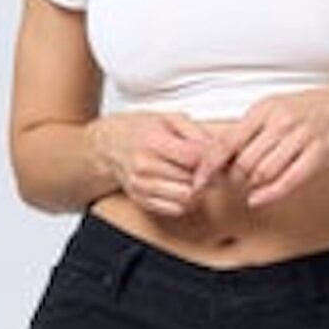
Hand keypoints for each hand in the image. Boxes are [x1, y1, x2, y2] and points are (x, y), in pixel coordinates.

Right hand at [92, 111, 217, 217]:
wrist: (110, 145)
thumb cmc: (141, 129)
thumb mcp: (169, 119)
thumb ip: (196, 132)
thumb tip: (218, 149)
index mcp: (153, 142)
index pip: (194, 158)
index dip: (211, 159)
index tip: (214, 156)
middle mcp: (144, 167)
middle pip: (192, 180)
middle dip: (206, 175)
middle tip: (208, 168)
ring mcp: (141, 187)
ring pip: (186, 199)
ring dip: (197, 191)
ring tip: (195, 177)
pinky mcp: (141, 201)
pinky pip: (175, 210)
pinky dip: (186, 201)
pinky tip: (183, 187)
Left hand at [189, 85, 328, 206]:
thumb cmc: (305, 112)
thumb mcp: (272, 111)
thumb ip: (247, 132)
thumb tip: (215, 156)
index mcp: (264, 110)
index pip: (227, 142)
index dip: (209, 166)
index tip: (198, 182)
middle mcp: (281, 122)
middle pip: (243, 163)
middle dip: (233, 179)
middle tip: (231, 184)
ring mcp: (301, 137)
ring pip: (262, 173)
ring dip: (251, 186)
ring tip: (251, 186)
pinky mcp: (318, 154)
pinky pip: (287, 181)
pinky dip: (268, 194)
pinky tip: (258, 199)